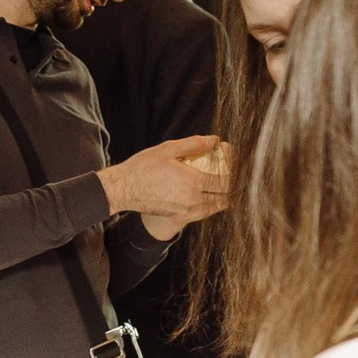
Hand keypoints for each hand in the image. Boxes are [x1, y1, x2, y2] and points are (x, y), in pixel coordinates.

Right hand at [100, 136, 232, 235]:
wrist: (123, 189)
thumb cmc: (143, 167)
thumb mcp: (168, 149)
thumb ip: (194, 144)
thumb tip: (214, 140)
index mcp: (193, 181)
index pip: (226, 180)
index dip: (234, 171)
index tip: (234, 163)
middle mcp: (193, 199)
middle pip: (225, 195)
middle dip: (231, 184)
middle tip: (231, 173)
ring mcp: (187, 211)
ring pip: (216, 206)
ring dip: (222, 196)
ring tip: (222, 184)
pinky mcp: (179, 217)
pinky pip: (203, 213)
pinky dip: (211, 205)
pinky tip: (209, 195)